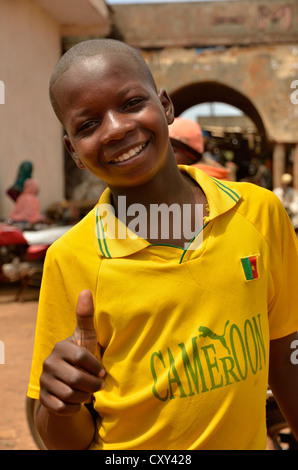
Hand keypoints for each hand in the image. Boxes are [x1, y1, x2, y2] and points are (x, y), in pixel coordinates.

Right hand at [39, 290, 104, 415]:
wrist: (68, 382)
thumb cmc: (83, 356)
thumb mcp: (87, 337)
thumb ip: (86, 316)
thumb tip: (86, 290)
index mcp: (61, 347)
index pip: (82, 357)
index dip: (96, 367)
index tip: (102, 372)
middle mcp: (48, 363)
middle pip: (77, 379)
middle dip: (92, 385)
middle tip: (98, 385)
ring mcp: (44, 381)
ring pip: (70, 395)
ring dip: (84, 396)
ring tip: (88, 391)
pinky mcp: (43, 398)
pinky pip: (62, 408)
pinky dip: (74, 408)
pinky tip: (77, 401)